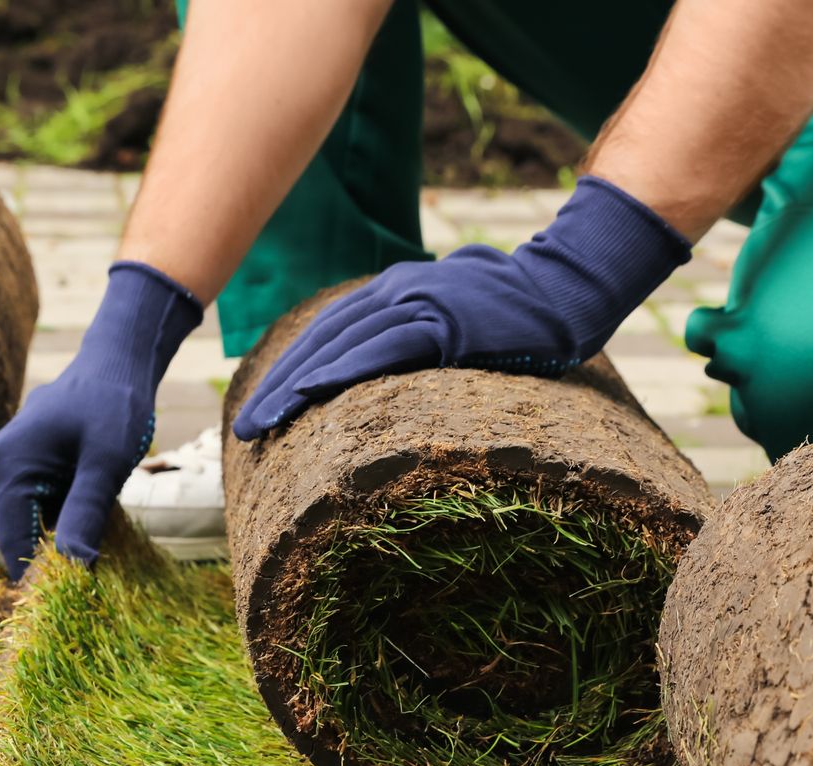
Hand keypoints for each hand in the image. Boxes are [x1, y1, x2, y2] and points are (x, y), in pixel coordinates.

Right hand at [0, 262, 201, 578]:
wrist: (121, 359)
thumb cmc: (115, 403)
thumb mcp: (105, 462)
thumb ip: (85, 512)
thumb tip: (74, 566)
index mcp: (10, 465)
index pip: (13, 540)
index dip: (38, 575)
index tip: (70, 603)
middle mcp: (3, 465)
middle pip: (22, 533)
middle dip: (53, 557)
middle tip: (92, 580)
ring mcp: (16, 464)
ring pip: (37, 521)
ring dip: (64, 536)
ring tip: (98, 547)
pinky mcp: (34, 464)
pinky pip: (46, 504)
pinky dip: (69, 516)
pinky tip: (96, 519)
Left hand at [230, 177, 690, 439]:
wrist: (568, 287)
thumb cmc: (517, 313)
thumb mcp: (455, 319)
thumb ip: (420, 335)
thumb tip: (401, 365)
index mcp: (394, 292)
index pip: (329, 334)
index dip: (291, 372)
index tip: (263, 409)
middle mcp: (396, 291)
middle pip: (321, 342)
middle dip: (277, 387)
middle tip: (244, 430)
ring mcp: (418, 303)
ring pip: (339, 346)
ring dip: (293, 388)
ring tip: (261, 426)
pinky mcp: (442, 323)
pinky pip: (379, 349)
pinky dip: (340, 372)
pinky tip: (309, 395)